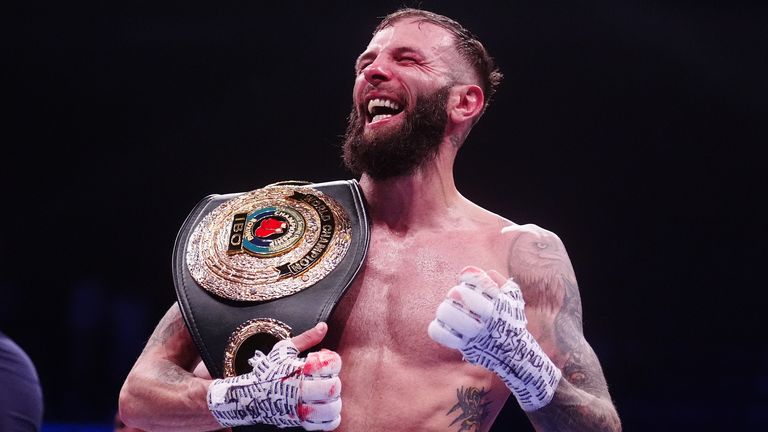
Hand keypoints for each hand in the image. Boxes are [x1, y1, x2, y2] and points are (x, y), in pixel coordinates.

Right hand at [207, 322, 341, 429]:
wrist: (249, 396)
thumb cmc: (268, 371)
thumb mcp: (284, 350)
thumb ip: (306, 338)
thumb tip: (324, 326)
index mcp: (298, 369)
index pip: (331, 363)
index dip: (333, 360)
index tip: (324, 359)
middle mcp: (300, 390)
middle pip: (333, 387)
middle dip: (333, 380)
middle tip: (325, 378)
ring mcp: (300, 408)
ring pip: (332, 408)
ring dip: (333, 400)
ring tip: (325, 394)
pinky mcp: (301, 422)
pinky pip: (327, 424)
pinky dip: (331, 417)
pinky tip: (325, 407)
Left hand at [428, 266, 560, 410]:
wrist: (514, 351)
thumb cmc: (509, 318)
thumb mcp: (512, 297)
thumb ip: (498, 281)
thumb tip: (480, 272)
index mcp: (499, 302)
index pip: (478, 281)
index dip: (468, 277)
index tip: (466, 281)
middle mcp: (487, 317)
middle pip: (461, 295)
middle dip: (455, 292)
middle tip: (455, 295)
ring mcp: (475, 333)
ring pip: (449, 314)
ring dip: (445, 308)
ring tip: (447, 308)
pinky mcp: (464, 346)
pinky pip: (442, 334)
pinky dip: (438, 327)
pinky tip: (442, 324)